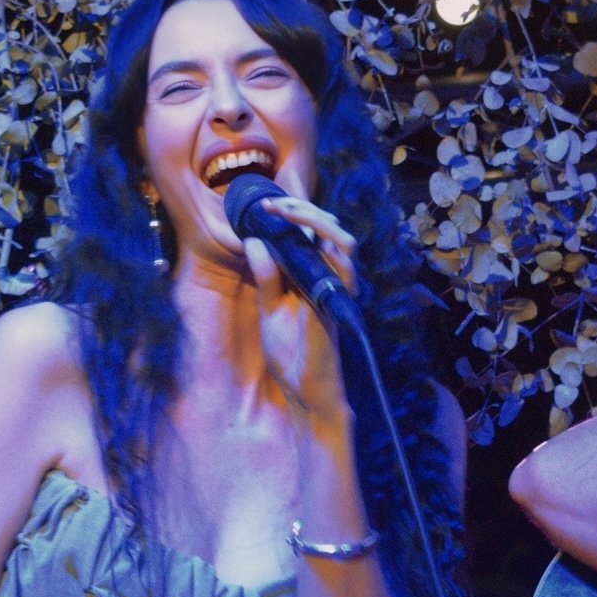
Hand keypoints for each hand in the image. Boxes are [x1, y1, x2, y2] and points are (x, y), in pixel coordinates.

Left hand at [243, 188, 357, 423]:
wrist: (305, 392)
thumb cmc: (292, 354)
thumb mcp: (269, 310)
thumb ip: (266, 277)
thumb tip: (254, 240)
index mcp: (313, 277)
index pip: (312, 234)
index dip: (292, 213)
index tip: (264, 207)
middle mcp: (329, 279)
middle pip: (331, 229)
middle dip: (302, 208)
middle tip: (272, 204)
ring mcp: (335, 290)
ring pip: (343, 241)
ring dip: (314, 220)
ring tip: (285, 211)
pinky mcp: (335, 305)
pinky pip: (342, 269)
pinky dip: (326, 249)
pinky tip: (301, 240)